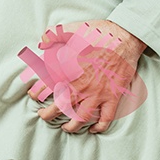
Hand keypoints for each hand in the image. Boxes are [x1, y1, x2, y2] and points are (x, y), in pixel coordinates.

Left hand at [28, 19, 146, 133]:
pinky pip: (105, 118)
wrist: (125, 36)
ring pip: (81, 118)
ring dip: (72, 126)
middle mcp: (81, 85)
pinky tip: (93, 129)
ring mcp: (98, 93)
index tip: (33, 95)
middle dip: (49, 114)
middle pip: (60, 106)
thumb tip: (43, 40)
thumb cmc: (99, 33)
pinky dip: (99, 127)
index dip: (37, 92)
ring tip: (66, 128)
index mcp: (70, 71)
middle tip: (44, 116)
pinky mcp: (112, 97)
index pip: (47, 86)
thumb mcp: (73, 29)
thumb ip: (55, 35)